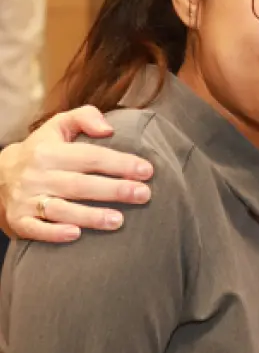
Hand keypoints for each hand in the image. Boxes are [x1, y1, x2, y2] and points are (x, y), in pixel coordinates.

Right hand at [0, 106, 153, 242]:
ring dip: (90, 216)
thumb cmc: (42, 149)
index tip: (147, 171)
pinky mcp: (18, 220)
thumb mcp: (58, 125)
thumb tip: (109, 129)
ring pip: (61, 209)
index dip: (120, 164)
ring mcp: (27, 199)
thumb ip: (85, 117)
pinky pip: (36, 229)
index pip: (91, 157)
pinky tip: (77, 235)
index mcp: (51, 151)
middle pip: (81, 184)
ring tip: (119, 221)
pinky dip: (54, 233)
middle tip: (144, 195)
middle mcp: (38, 175)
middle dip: (114, 190)